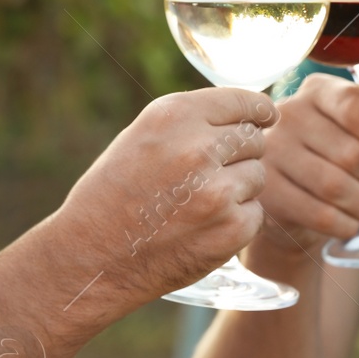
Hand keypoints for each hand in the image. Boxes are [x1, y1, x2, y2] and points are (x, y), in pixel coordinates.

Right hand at [55, 87, 276, 302]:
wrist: (93, 257)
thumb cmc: (114, 195)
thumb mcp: (143, 138)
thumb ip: (192, 123)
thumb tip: (250, 116)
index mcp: (174, 116)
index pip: (242, 100)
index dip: (258, 110)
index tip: (266, 116)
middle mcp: (198, 147)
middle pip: (254, 139)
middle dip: (239, 155)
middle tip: (209, 176)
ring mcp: (217, 190)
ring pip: (258, 176)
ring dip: (239, 189)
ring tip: (197, 204)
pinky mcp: (231, 229)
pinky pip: (255, 214)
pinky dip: (236, 222)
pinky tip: (201, 229)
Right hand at [252, 55, 358, 255]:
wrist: (294, 207)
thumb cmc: (336, 158)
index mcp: (317, 90)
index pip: (358, 107)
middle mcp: (287, 114)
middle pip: (351, 154)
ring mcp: (269, 152)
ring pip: (335, 187)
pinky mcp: (265, 190)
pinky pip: (319, 214)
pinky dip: (344, 224)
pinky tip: (345, 222)